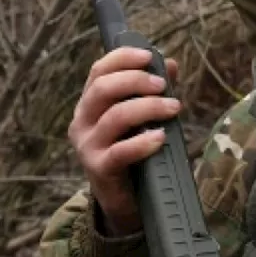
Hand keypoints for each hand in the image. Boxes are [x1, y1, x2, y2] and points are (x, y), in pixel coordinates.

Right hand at [67, 46, 180, 236]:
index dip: (122, 59)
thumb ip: (153, 91)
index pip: (98, 71)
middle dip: (136, 81)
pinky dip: (143, 142)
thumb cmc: (133, 153)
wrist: (124, 199)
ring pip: (115, 116)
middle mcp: (81, 121)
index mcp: (89, 104)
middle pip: (103, 89)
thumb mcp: (141, 118)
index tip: (149, 56)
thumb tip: (170, 65)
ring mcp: (87, 145)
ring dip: (148, 108)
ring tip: (173, 108)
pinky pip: (121, 151)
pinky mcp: (98, 168)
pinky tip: (161, 138)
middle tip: (163, 86)